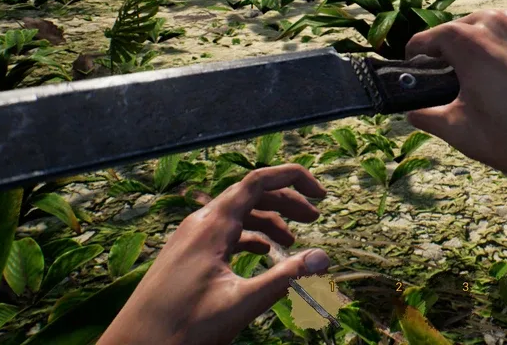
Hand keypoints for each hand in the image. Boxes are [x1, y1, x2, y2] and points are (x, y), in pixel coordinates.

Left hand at [100, 164, 331, 344]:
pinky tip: (263, 255)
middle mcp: (200, 223)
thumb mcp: (240, 303)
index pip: (258, 181)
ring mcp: (191, 238)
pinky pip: (224, 233)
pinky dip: (249, 237)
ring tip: (292, 240)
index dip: (293, 179)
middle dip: (286, 201)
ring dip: (269, 221)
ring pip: (237, 215)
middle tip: (316, 217)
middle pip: (250, 195)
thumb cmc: (183, 327)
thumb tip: (323, 258)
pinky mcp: (186, 254)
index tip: (321, 195)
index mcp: (212, 225)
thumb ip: (284, 279)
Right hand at [404, 9, 506, 192]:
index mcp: (470, 42)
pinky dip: (499, 49)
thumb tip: (411, 110)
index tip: (415, 80)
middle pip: (455, 31)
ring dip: (473, 49)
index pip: (426, 40)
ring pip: (484, 28)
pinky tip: (506, 80)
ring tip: (477, 84)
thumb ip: (428, 117)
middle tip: (447, 90)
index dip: (414, 61)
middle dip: (445, 55)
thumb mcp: (465, 134)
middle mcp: (497, 22)